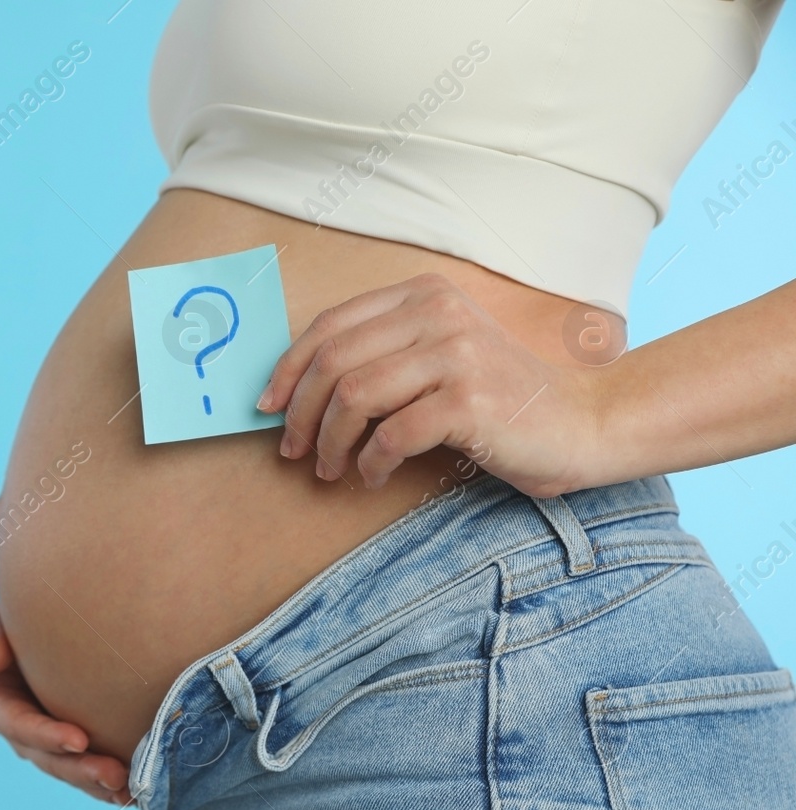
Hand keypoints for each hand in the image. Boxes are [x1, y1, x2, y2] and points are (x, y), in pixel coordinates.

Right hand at [0, 602, 130, 805]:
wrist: (42, 631)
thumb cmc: (12, 623)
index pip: (19, 725)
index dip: (46, 735)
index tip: (79, 740)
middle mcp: (22, 733)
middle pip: (50, 759)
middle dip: (81, 770)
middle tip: (116, 776)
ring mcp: (48, 744)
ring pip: (73, 771)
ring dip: (99, 783)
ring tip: (131, 791)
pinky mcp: (72, 748)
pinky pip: (90, 771)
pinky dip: (111, 784)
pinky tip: (140, 792)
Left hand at [258, 273, 602, 497]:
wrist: (582, 424)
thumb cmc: (499, 399)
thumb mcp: (438, 356)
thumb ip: (382, 355)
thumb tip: (294, 390)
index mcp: (423, 294)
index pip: (329, 325)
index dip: (287, 369)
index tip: (266, 407)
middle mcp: (439, 314)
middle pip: (333, 361)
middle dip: (299, 412)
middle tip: (291, 450)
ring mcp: (456, 355)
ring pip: (354, 396)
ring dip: (330, 443)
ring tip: (330, 469)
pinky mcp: (469, 401)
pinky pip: (390, 435)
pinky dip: (369, 463)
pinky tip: (372, 477)